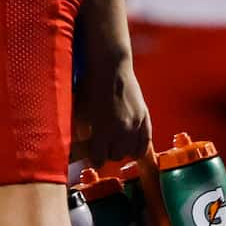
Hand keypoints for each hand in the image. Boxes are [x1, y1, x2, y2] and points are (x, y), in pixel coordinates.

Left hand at [74, 54, 156, 173]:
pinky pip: (146, 141)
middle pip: (116, 156)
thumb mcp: (79, 111)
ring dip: (122, 150)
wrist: (110, 67)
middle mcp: (122, 130)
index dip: (94, 159)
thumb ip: (81, 132)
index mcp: (102, 130)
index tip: (91, 156)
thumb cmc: (90, 86)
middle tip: (101, 147)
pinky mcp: (145, 117)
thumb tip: (80, 147)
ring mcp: (136, 124)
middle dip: (107, 154)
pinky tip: (132, 147)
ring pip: (131, 151)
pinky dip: (138, 147)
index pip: (99, 159)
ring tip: (115, 144)